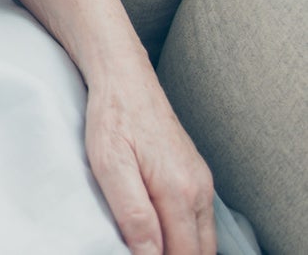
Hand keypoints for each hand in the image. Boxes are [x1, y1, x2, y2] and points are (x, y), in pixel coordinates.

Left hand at [84, 73, 214, 254]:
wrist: (124, 76)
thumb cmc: (112, 116)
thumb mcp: (110, 164)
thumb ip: (133, 213)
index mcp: (179, 191)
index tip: (136, 254)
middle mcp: (199, 189)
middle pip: (199, 252)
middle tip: (140, 250)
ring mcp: (201, 182)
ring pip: (203, 239)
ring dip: (182, 250)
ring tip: (148, 244)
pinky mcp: (196, 174)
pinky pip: (199, 220)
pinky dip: (185, 234)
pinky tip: (160, 230)